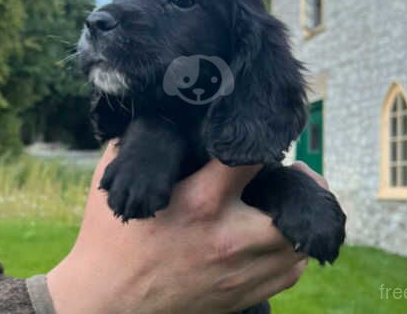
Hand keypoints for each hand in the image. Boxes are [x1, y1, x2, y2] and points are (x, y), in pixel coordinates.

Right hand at [48, 143, 310, 313]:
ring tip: (286, 202)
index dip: (260, 141)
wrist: (105, 303)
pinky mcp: (242, 297)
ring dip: (296, 218)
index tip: (257, 138)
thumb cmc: (110, 238)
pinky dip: (291, 252)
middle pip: (292, 205)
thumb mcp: (117, 178)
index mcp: (199, 201)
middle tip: (295, 170)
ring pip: (298, 242)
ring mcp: (239, 273)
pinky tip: (276, 238)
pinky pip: (290, 273)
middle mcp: (228, 237)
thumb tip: (166, 111)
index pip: (252, 158)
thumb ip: (146, 140)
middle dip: (301, 182)